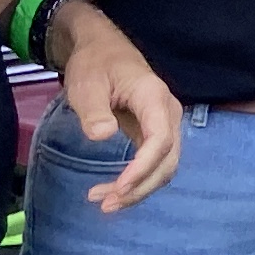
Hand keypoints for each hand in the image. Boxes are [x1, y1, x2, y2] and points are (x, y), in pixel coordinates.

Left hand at [50, 0, 183, 208]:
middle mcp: (168, 113)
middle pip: (168, 160)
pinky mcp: (158, 133)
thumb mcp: (86, 84)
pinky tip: (116, 191)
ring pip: (165, 167)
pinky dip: (139, 181)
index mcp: (153, 97)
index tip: (118, 187)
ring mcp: (166, 124)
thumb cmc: (94, 64)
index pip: (160, 140)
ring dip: (140, 189)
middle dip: (140, 187)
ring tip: (105, 203)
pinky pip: (157, 163)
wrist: (103, 50)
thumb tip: (102, 135)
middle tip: (106, 204)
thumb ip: (94, 110)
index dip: (143, 167)